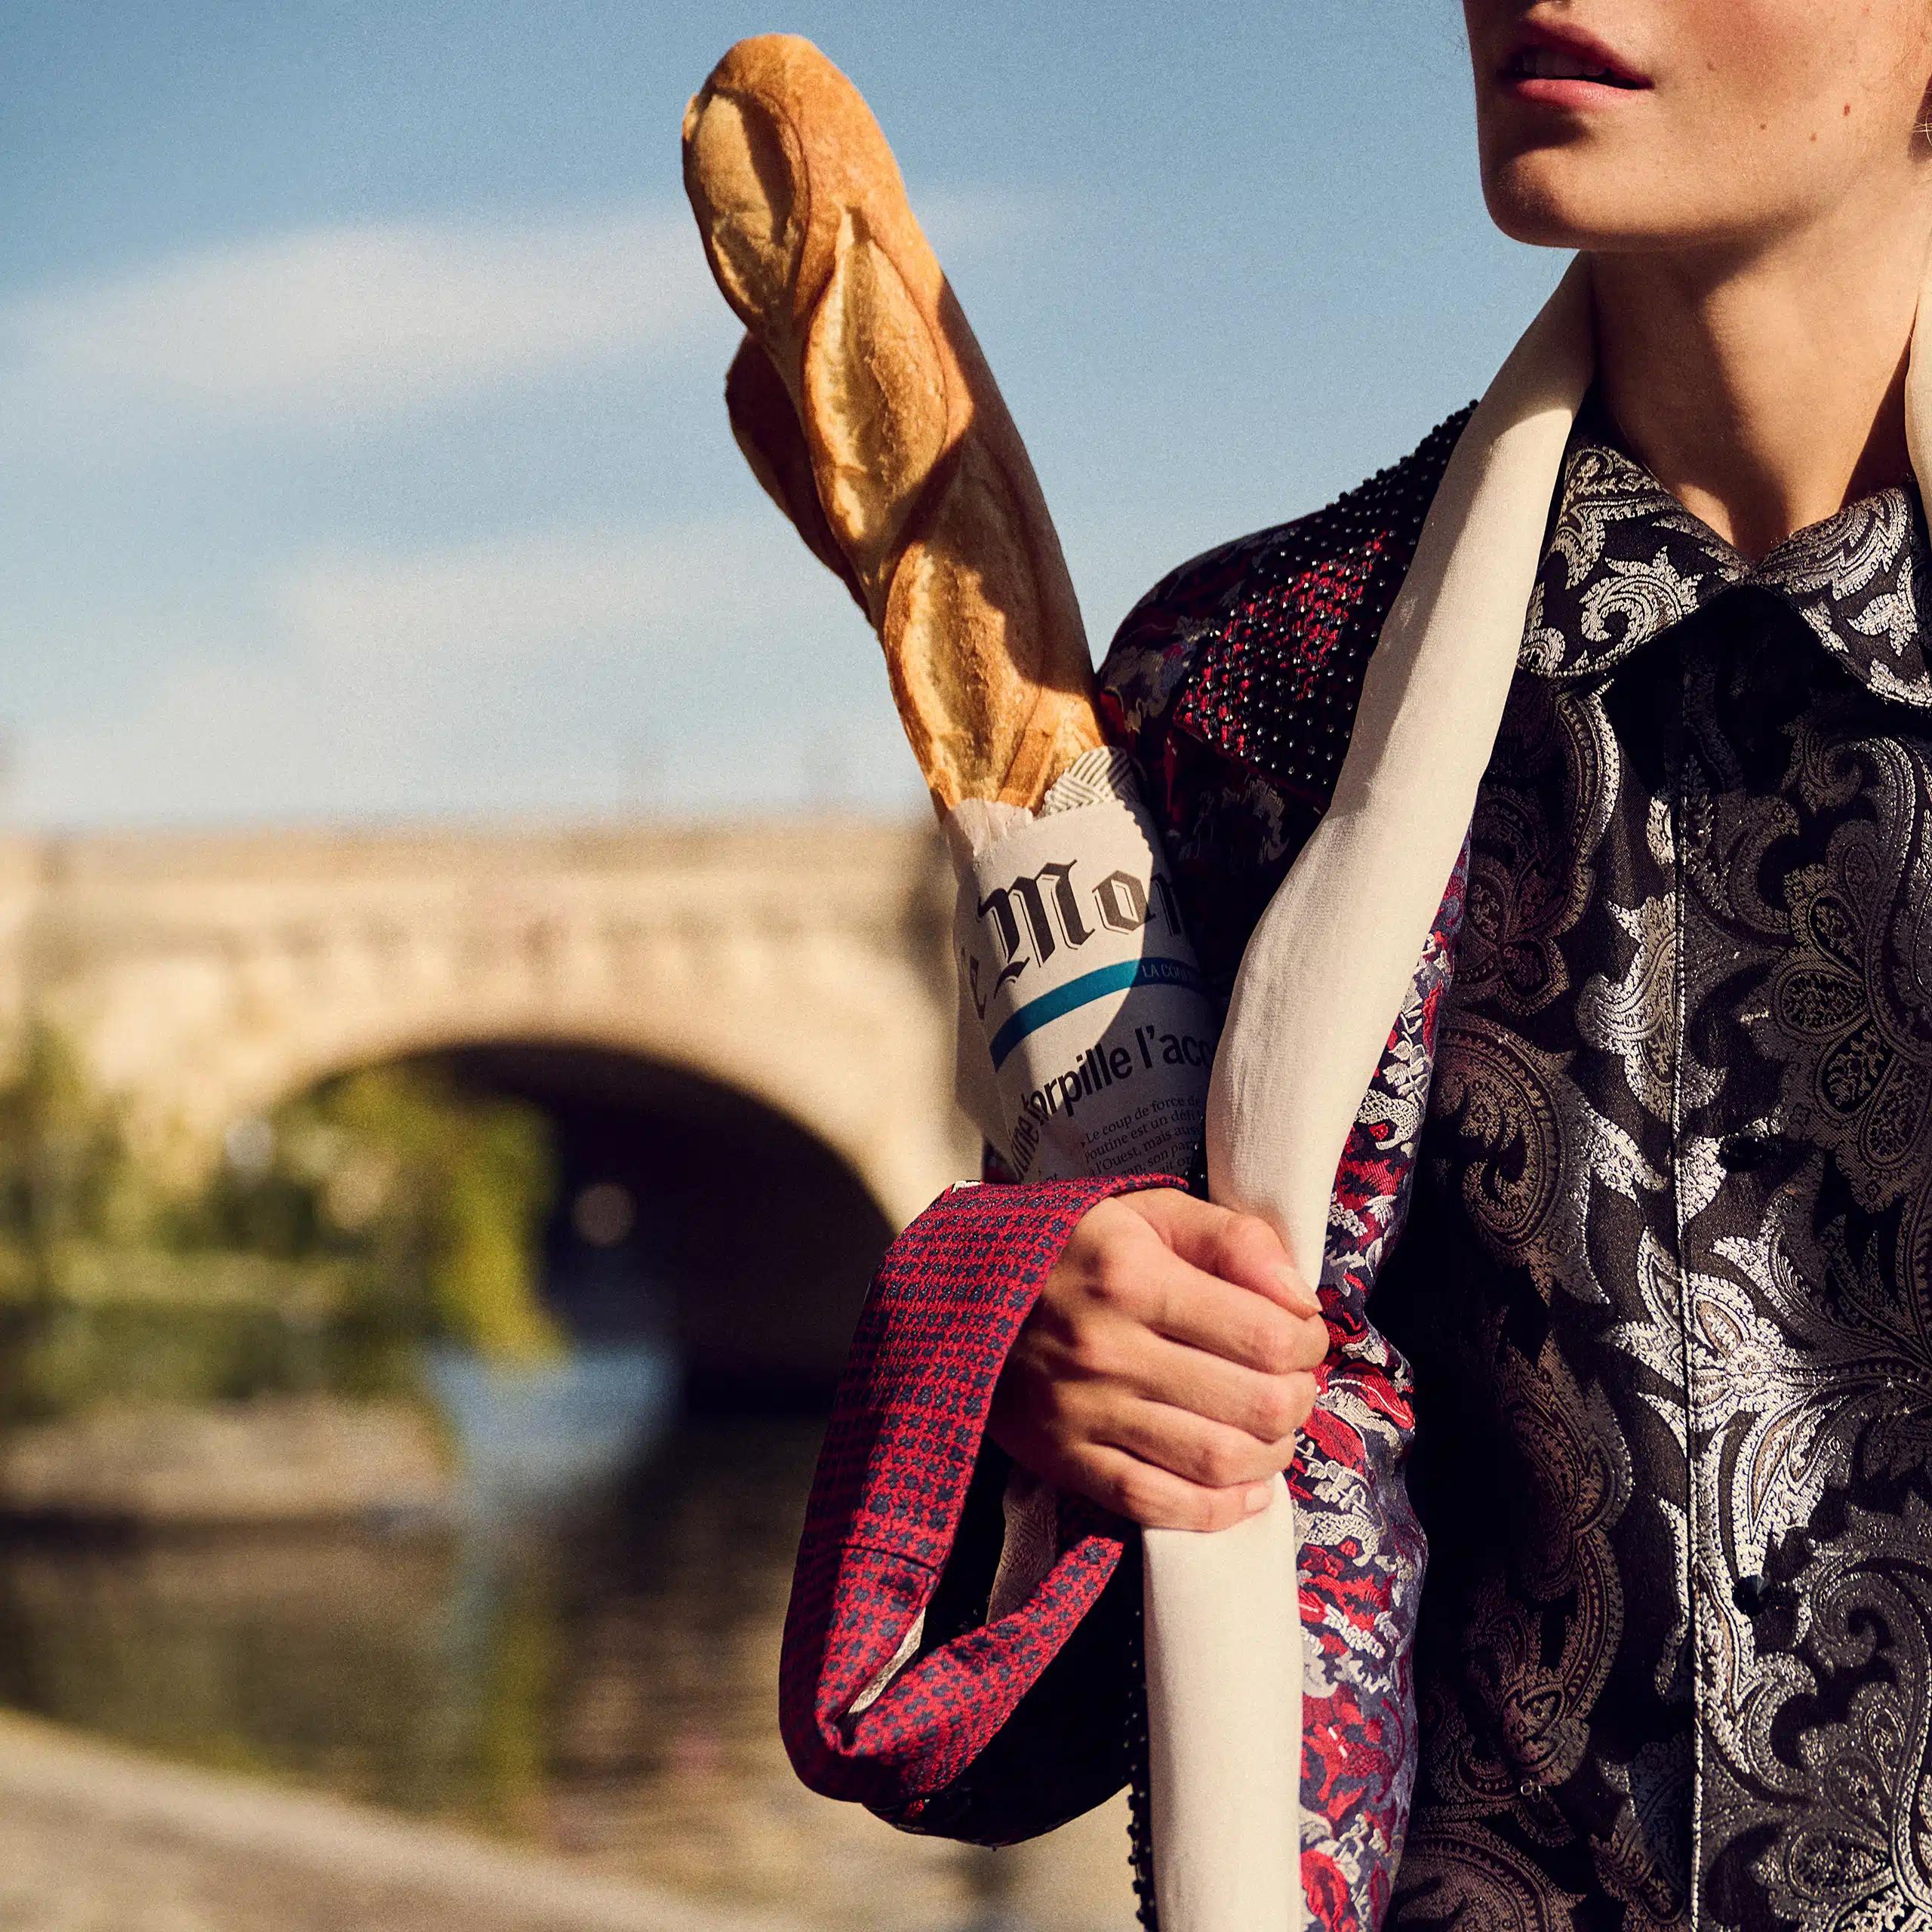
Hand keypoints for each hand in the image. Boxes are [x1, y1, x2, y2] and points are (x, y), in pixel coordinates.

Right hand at [987, 1188, 1327, 1531]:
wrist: (960, 1295)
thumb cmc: (1071, 1250)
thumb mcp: (1147, 1213)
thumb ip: (1233, 1240)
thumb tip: (1301, 1298)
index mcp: (1133, 1276)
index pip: (1266, 1334)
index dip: (1307, 1342)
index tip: (1302, 1335)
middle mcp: (1108, 1349)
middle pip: (1254, 1405)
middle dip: (1297, 1400)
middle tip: (1290, 1384)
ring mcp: (1084, 1413)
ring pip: (1217, 1461)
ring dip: (1270, 1455)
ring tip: (1269, 1430)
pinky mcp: (1066, 1460)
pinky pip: (1160, 1506)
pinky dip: (1218, 1509)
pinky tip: (1242, 1487)